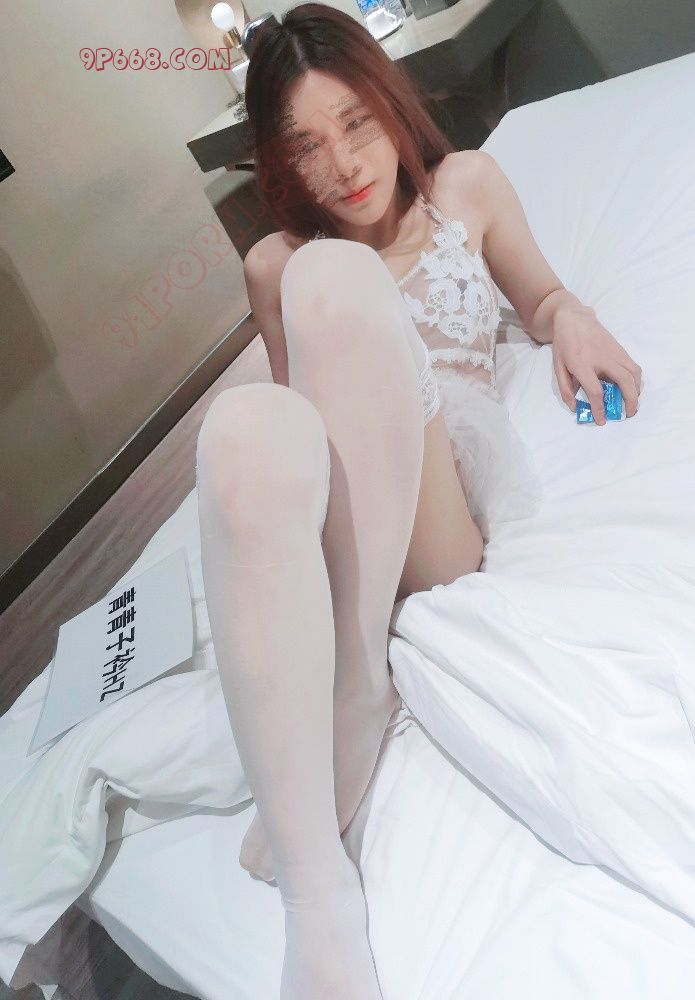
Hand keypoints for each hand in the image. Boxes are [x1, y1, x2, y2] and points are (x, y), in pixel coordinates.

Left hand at [552, 303, 641, 424]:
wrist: (574, 320)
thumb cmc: (564, 345)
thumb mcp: (558, 367)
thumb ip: (565, 389)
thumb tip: (575, 407)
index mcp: (582, 365)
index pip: (596, 390)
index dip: (599, 408)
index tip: (601, 420)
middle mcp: (601, 358)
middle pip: (623, 381)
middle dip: (630, 400)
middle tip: (628, 414)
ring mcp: (613, 352)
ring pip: (633, 372)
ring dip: (636, 390)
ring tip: (632, 402)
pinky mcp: (620, 348)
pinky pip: (633, 365)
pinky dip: (636, 379)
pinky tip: (631, 387)